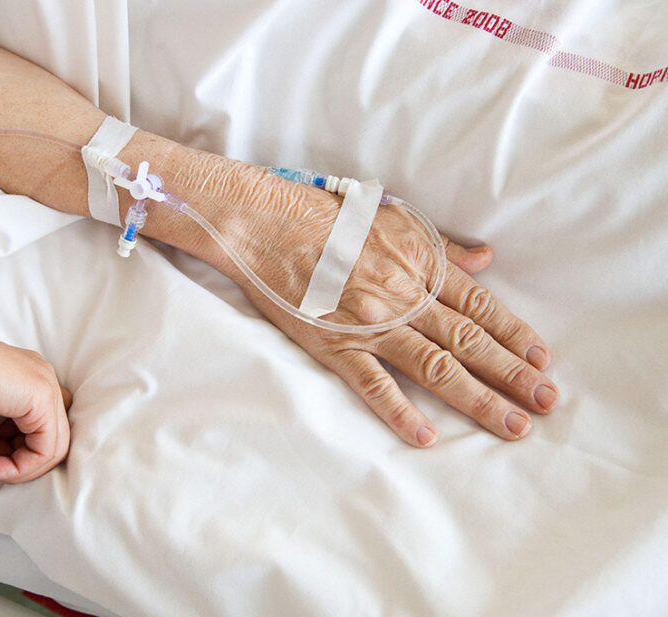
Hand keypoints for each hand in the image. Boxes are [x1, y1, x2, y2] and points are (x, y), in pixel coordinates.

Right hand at [0, 334, 71, 503]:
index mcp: (24, 381)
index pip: (39, 431)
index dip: (10, 456)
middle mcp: (40, 379)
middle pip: (49, 440)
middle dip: (14, 463)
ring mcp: (44, 384)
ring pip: (54, 448)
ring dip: (14, 469)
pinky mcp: (42, 395)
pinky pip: (48, 448)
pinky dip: (19, 467)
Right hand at [194, 164, 557, 446]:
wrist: (269, 224)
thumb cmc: (329, 218)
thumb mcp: (394, 220)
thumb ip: (441, 247)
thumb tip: (486, 259)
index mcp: (420, 266)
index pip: (478, 307)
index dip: (514, 334)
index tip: (543, 359)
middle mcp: (403, 298)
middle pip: (468, 342)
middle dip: (512, 374)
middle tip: (547, 403)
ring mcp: (370, 325)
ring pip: (433, 366)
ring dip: (477, 398)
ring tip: (512, 425)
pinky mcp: (334, 345)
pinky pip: (372, 383)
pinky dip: (399, 410)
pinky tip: (426, 436)